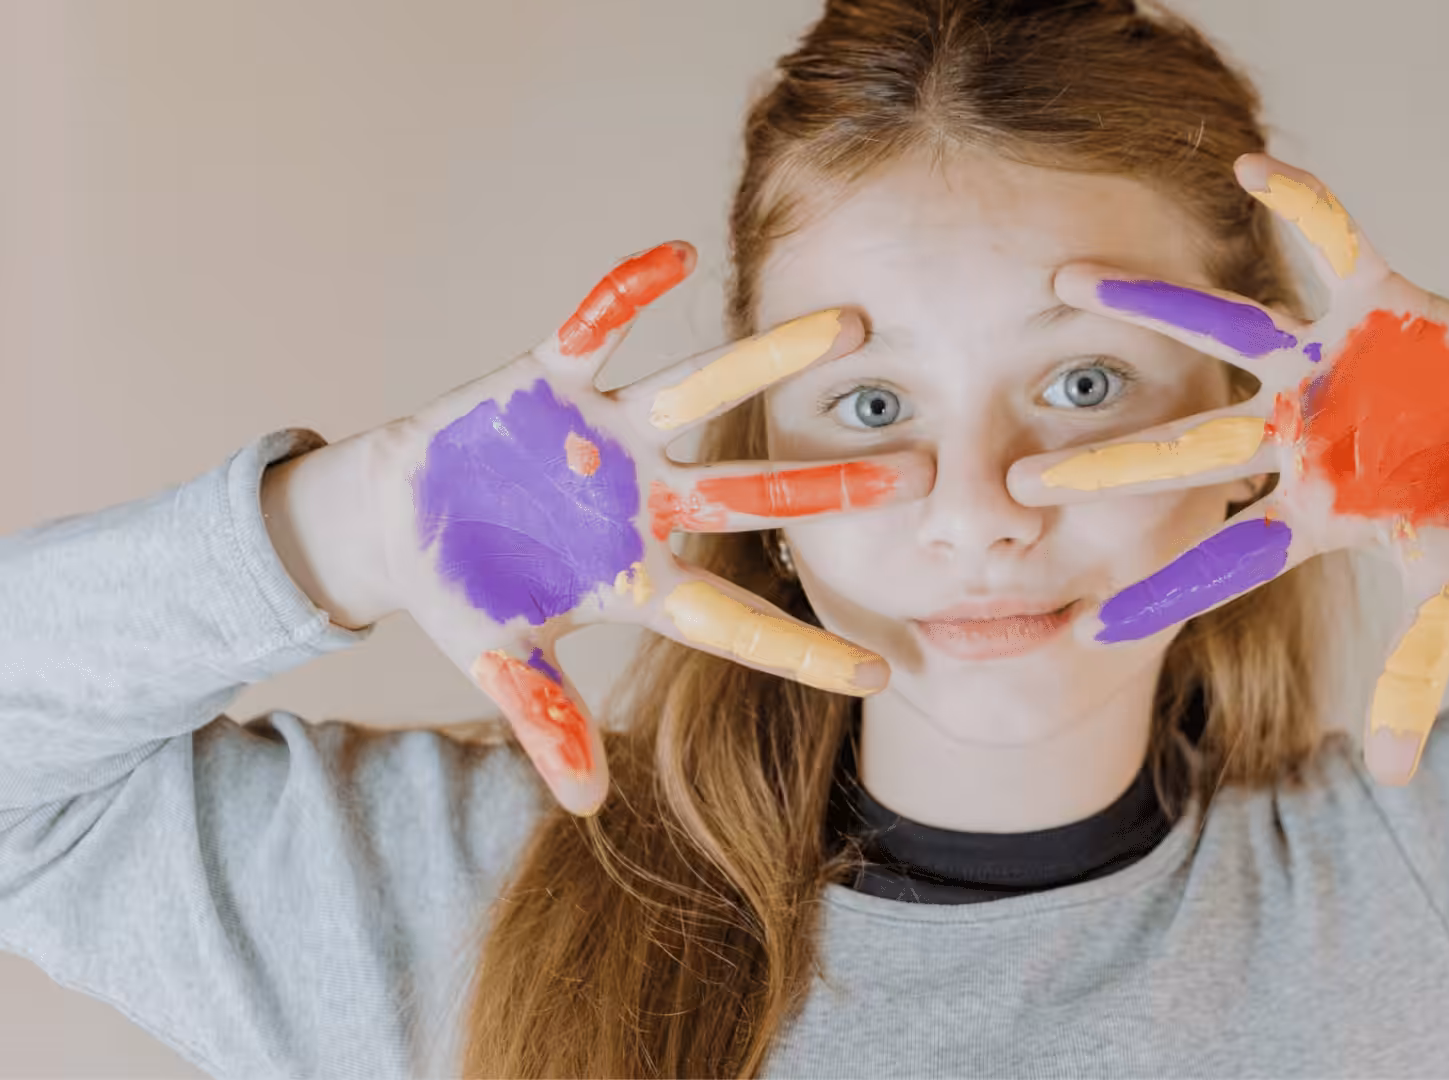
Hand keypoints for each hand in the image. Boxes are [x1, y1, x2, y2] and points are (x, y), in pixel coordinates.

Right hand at [268, 242, 931, 815]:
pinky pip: (592, 325)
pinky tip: (680, 253)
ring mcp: (603, 437)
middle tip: (921, 473)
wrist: (394, 519)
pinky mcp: (548, 381)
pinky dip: (625, 291)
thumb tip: (586, 808)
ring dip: (765, 358)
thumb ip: (547, 725)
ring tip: (848, 326)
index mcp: (636, 577)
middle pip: (752, 494)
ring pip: (698, 392)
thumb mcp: (503, 665)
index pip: (733, 621)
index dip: (800, 649)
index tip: (880, 675)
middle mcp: (641, 500)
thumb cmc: (465, 591)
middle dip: (831, 487)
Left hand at [1005, 153, 1448, 786]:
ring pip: (1224, 334)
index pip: (1220, 558)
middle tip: (1016, 487)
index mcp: (1308, 508)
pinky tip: (1252, 165)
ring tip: (1064, 284)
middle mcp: (1297, 435)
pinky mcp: (1379, 306)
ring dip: (1149, 308)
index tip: (1082, 629)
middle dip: (1106, 467)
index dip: (1159, 594)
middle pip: (1186, 452)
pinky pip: (1336, 243)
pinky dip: (1304, 207)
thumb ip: (1414, 679)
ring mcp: (1329, 368)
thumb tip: (1392, 783)